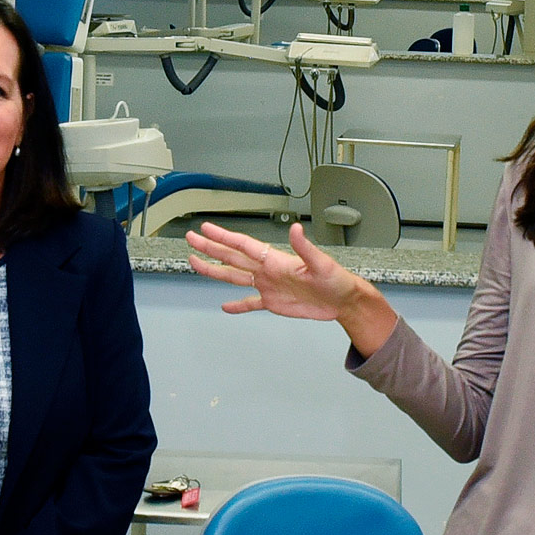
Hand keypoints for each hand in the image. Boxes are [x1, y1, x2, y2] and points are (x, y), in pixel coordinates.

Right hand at [185, 221, 361, 320]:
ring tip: (195, 263)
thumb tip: (296, 229)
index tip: (206, 228)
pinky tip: (225, 306)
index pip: (243, 245)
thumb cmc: (336, 280)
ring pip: (235, 277)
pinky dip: (238, 305)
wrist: (343, 301)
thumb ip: (305, 247)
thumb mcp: (321, 263)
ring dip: (215, 270)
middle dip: (211, 248)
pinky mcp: (274, 303)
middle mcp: (267, 270)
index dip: (223, 237)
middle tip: (192, 239)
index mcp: (275, 259)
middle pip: (232, 257)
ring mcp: (269, 286)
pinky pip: (250, 303)